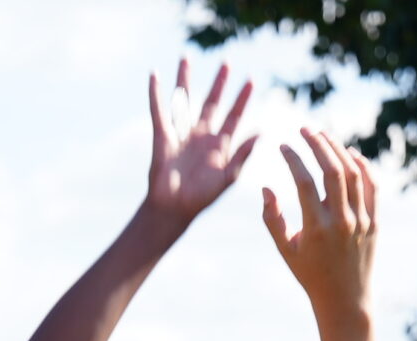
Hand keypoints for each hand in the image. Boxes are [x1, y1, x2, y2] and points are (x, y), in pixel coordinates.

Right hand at [146, 60, 256, 225]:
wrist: (175, 207)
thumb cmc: (202, 197)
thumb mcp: (228, 176)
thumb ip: (243, 154)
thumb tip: (261, 133)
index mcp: (220, 144)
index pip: (234, 115)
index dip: (242, 98)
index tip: (251, 80)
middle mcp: (202, 134)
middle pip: (212, 101)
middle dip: (219, 83)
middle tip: (226, 62)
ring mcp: (182, 133)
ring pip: (184, 99)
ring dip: (185, 78)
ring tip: (186, 57)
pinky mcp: (163, 135)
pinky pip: (159, 109)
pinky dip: (156, 93)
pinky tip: (155, 75)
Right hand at [262, 129, 377, 325]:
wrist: (345, 299)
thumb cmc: (310, 274)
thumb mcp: (285, 250)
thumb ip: (272, 219)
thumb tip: (266, 187)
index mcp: (316, 229)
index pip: (304, 182)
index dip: (293, 159)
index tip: (282, 146)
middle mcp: (341, 222)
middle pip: (332, 171)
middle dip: (317, 144)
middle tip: (305, 129)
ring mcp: (361, 222)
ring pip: (354, 174)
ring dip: (338, 150)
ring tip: (323, 136)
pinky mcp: (375, 223)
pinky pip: (373, 187)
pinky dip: (364, 167)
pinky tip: (350, 153)